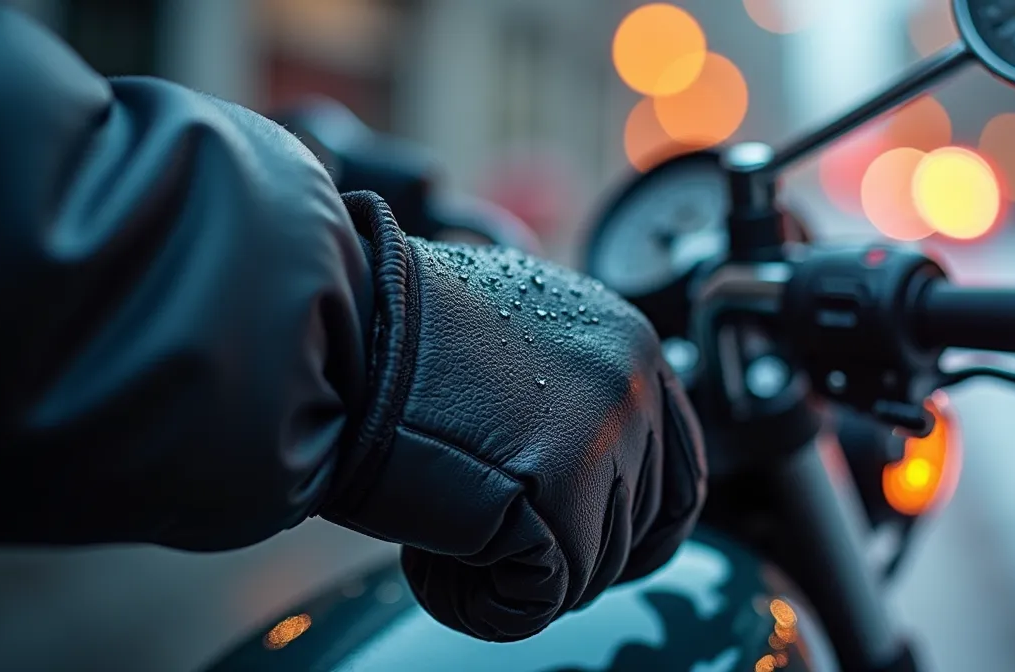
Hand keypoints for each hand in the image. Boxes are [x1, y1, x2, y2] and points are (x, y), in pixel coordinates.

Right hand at [322, 192, 706, 641]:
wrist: (328, 325)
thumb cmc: (394, 341)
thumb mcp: (512, 346)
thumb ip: (569, 402)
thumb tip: (593, 475)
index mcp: (631, 343)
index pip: (686, 473)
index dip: (639, 530)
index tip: (588, 548)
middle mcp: (634, 379)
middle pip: (643, 528)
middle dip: (572, 555)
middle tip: (492, 536)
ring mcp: (604, 429)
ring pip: (594, 567)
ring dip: (518, 572)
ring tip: (445, 525)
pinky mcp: (558, 483)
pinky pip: (543, 595)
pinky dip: (482, 601)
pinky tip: (434, 557)